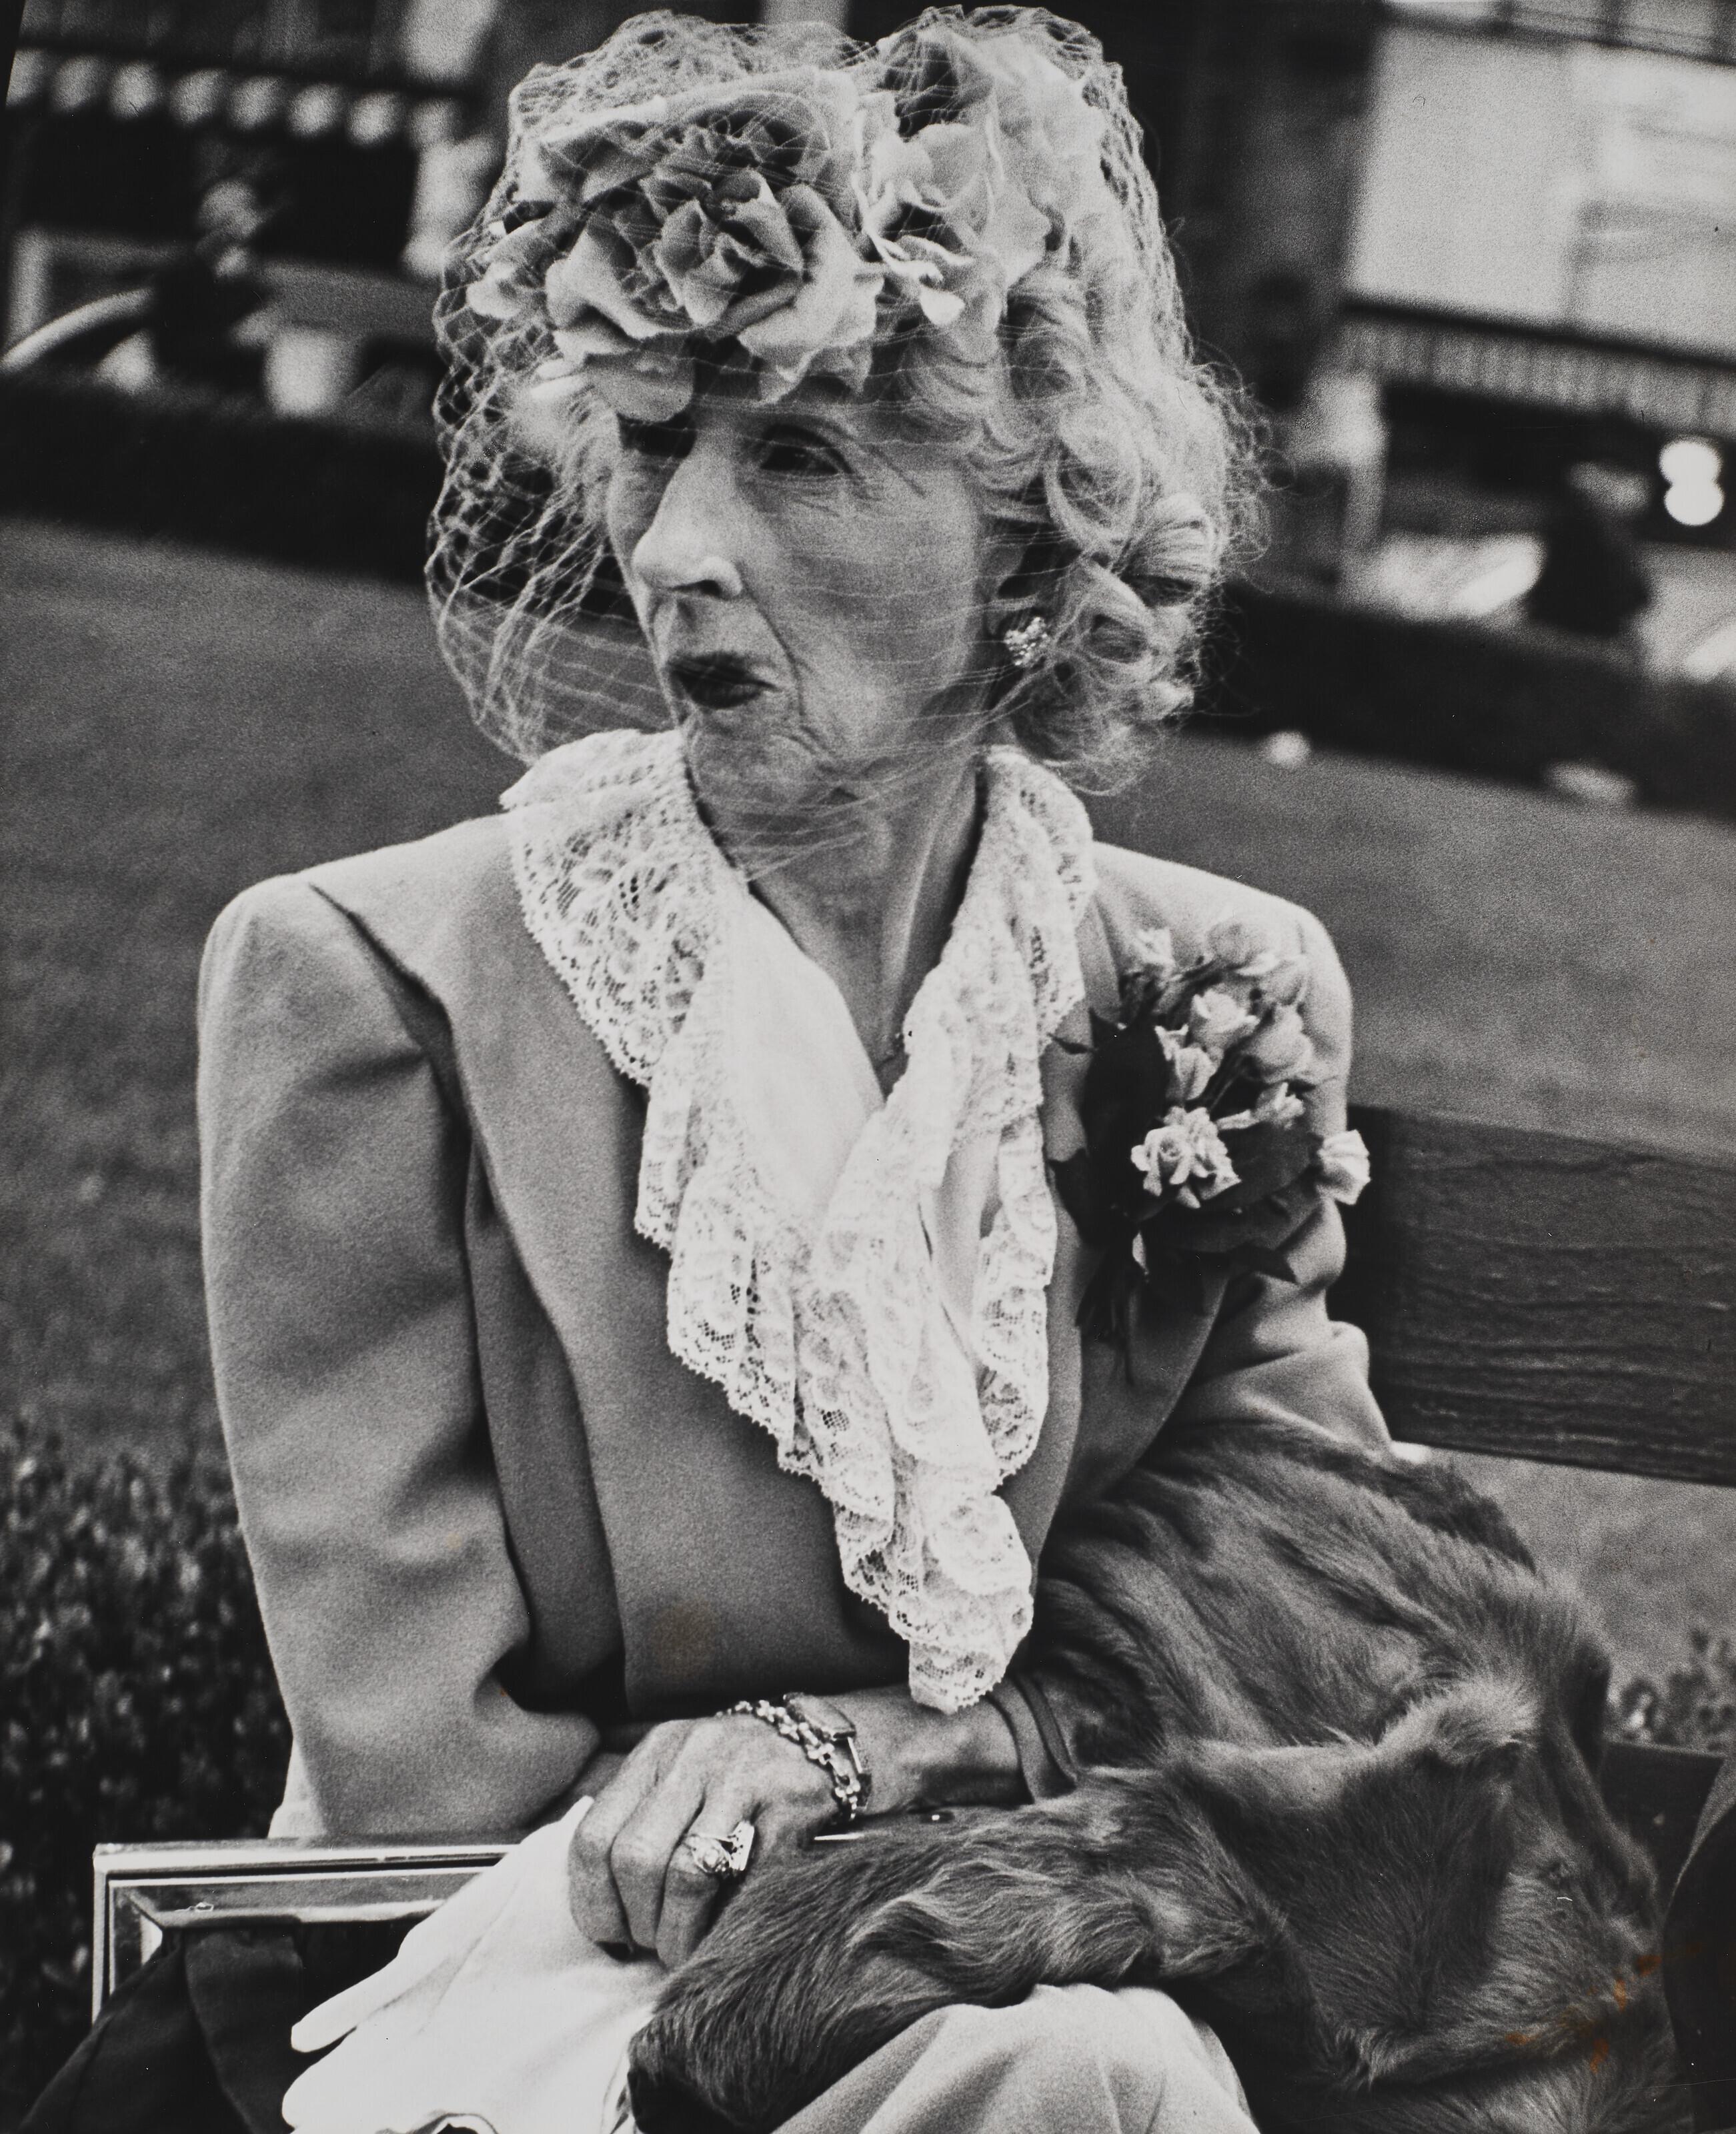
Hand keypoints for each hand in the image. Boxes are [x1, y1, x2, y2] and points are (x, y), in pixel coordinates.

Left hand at [568, 1711, 834, 1969]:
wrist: (815, 1739)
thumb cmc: (732, 1772)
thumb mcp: (676, 1773)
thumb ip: (638, 1822)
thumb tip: (606, 1916)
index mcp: (655, 1752)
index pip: (593, 1837)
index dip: (593, 1901)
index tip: (611, 1933)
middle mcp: (692, 1758)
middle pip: (636, 1858)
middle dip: (639, 1920)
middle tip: (653, 1943)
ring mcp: (742, 1777)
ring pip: (687, 1873)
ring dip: (680, 1931)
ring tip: (684, 1949)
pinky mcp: (786, 1805)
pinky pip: (747, 1879)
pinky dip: (728, 1917)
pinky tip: (723, 1928)